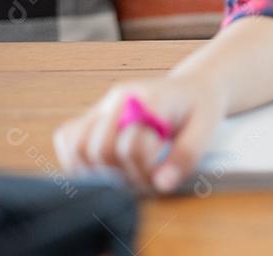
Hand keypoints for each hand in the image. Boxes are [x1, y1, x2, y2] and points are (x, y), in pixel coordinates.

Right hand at [53, 73, 226, 193]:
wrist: (194, 88)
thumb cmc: (200, 109)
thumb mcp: (205, 130)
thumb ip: (185, 156)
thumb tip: (162, 184)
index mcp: (150, 99)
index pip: (131, 143)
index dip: (145, 165)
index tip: (162, 168)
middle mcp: (120, 100)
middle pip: (98, 149)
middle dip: (123, 172)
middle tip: (146, 174)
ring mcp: (104, 107)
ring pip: (76, 145)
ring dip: (98, 170)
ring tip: (126, 172)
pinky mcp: (93, 116)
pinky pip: (68, 137)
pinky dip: (78, 159)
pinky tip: (106, 167)